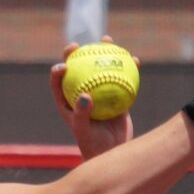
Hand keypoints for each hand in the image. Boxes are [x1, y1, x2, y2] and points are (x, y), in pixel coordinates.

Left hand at [50, 43, 133, 159]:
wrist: (113, 153)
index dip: (58, 70)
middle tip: (79, 45)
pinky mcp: (115, 94)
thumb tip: (85, 95)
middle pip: (77, 69)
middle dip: (75, 53)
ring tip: (109, 41)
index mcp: (67, 101)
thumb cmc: (93, 145)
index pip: (58, 82)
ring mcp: (99, 92)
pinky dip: (127, 68)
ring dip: (103, 53)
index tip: (64, 64)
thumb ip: (82, 114)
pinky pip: (121, 78)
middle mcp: (82, 93)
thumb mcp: (84, 132)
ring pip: (99, 68)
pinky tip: (135, 60)